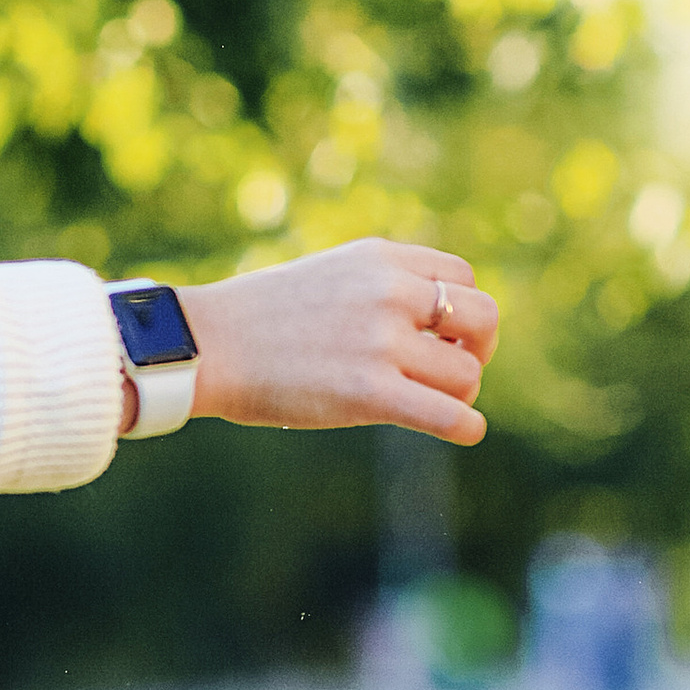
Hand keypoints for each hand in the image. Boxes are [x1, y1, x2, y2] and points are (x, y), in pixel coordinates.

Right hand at [183, 239, 496, 443]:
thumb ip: (382, 285)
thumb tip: (432, 323)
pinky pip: (448, 414)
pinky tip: (465, 431)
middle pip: (483, 317)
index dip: (463, 311)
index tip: (445, 337)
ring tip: (433, 403)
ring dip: (461, 393)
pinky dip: (466, 427)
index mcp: (380, 258)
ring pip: (467, 373)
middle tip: (455, 369)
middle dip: (479, 348)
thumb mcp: (330, 274)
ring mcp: (381, 342)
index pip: (462, 276)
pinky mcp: (369, 393)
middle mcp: (389, 293)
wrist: (207, 345)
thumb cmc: (260, 318)